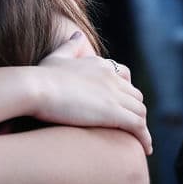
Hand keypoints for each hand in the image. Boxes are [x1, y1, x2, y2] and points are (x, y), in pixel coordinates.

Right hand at [36, 31, 151, 153]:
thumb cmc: (40, 75)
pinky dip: (145, 138)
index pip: (124, 77)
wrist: (35, 87)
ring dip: (142, 127)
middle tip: (130, 128)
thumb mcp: (56, 57)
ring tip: (140, 142)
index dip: (125, 93)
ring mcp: (114, 94)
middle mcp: (111, 77)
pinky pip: (138, 127)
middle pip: (135, 96)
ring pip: (140, 111)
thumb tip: (77, 34)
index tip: (121, 106)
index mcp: (99, 65)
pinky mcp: (113, 112)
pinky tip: (146, 149)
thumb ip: (69, 46)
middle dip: (135, 111)